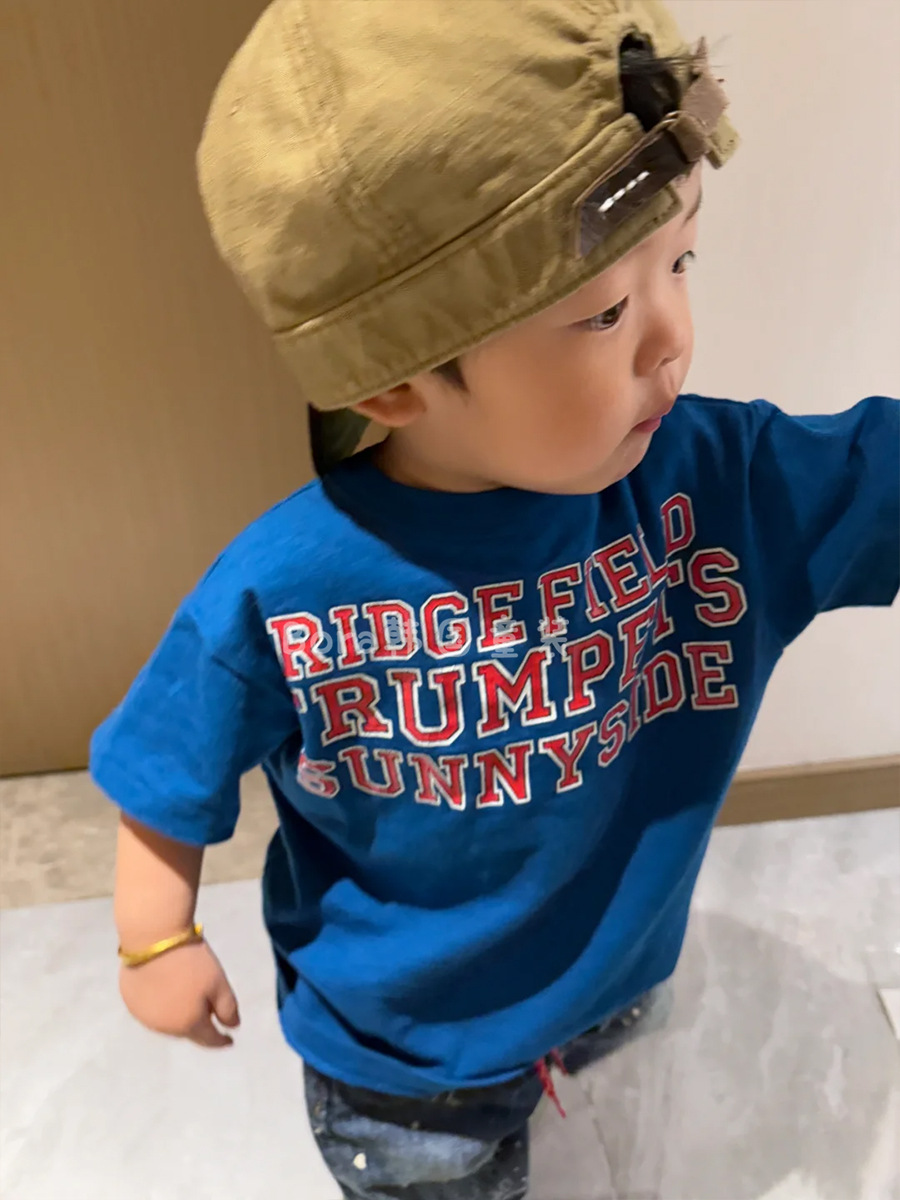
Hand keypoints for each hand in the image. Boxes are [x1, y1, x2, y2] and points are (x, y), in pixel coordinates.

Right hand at [119, 938, 240, 1048]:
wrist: (152, 938)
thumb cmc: (191, 960)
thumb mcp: (219, 982)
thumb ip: (227, 1008)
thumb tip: (233, 1027)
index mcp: (188, 1024)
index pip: (209, 1039)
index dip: (221, 1040)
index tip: (229, 1040)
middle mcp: (164, 1027)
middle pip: (187, 1031)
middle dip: (199, 1025)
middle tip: (209, 1013)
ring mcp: (144, 1016)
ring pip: (167, 1022)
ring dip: (178, 1016)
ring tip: (187, 1000)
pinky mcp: (130, 1002)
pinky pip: (151, 1010)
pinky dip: (161, 1005)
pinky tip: (166, 990)